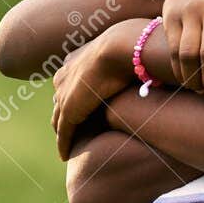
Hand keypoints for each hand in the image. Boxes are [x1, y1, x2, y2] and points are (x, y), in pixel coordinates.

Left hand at [51, 21, 141, 159]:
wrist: (122, 48)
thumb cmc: (131, 46)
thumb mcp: (126, 51)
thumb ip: (126, 58)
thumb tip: (145, 59)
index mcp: (74, 61)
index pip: (68, 84)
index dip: (72, 97)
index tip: (80, 108)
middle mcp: (64, 77)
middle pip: (59, 102)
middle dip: (62, 116)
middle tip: (71, 131)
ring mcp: (64, 94)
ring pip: (59, 120)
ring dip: (62, 133)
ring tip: (68, 146)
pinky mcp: (70, 111)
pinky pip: (63, 133)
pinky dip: (63, 145)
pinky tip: (64, 155)